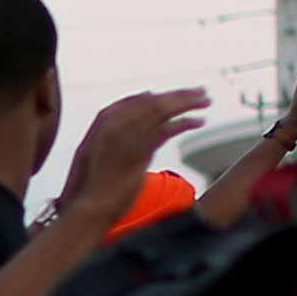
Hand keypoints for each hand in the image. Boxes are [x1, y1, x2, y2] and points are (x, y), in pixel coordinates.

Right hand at [60, 88, 210, 220]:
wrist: (91, 203)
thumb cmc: (97, 182)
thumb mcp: (103, 151)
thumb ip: (122, 134)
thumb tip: (146, 127)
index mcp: (105, 120)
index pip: (139, 99)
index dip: (162, 95)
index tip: (180, 94)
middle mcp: (114, 123)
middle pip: (153, 101)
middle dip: (180, 94)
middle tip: (200, 91)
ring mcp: (125, 135)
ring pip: (161, 110)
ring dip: (186, 103)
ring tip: (204, 101)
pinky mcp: (137, 151)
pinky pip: (165, 130)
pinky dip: (184, 123)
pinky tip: (198, 121)